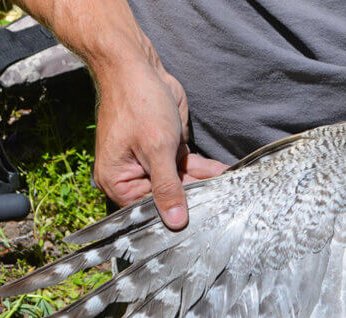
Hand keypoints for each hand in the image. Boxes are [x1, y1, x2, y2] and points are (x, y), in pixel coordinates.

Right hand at [93, 60, 227, 228]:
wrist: (139, 67)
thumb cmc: (138, 104)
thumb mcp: (156, 149)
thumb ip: (168, 187)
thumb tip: (175, 222)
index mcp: (118, 181)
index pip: (149, 208)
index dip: (173, 214)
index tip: (200, 218)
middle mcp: (132, 176)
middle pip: (166, 198)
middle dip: (194, 197)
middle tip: (220, 202)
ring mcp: (151, 164)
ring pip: (181, 182)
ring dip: (204, 183)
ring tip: (227, 187)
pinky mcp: (167, 151)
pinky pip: (187, 167)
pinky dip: (204, 169)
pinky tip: (223, 173)